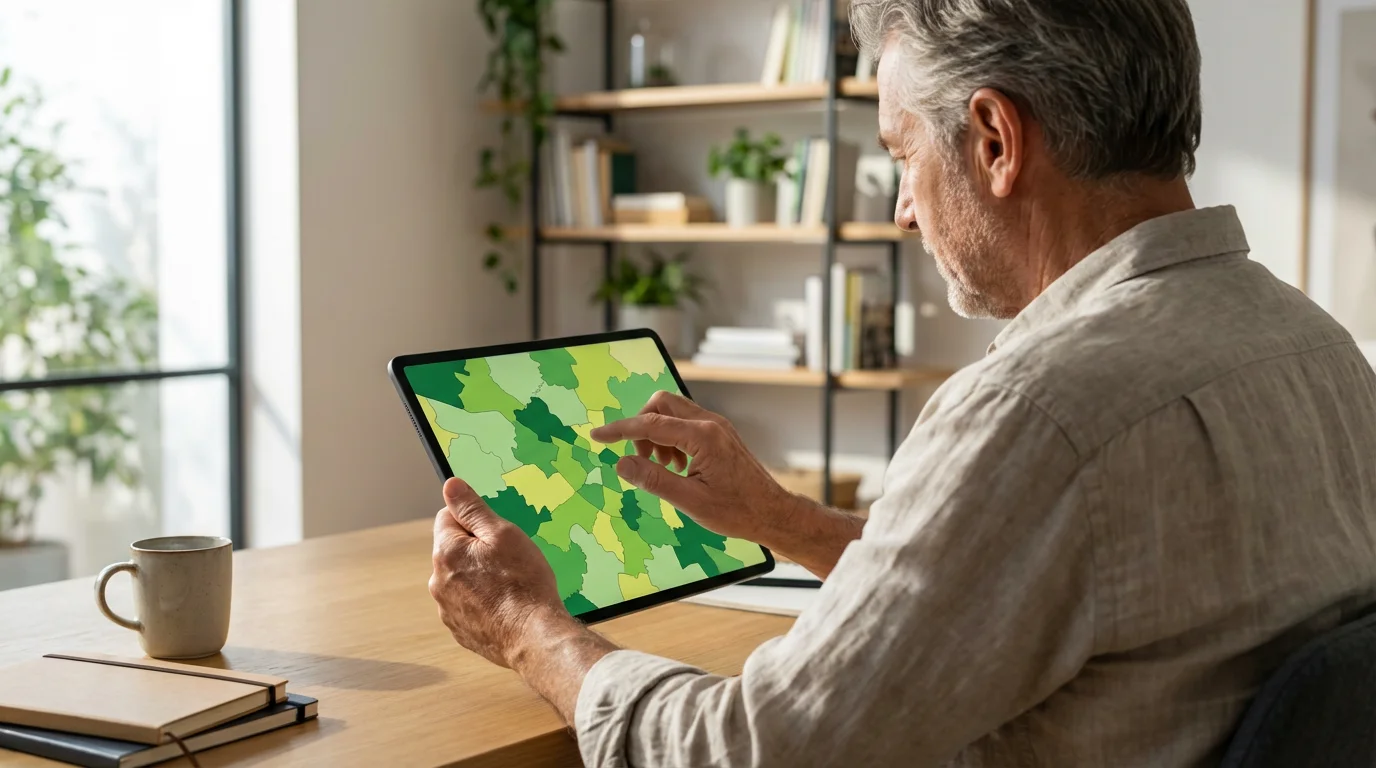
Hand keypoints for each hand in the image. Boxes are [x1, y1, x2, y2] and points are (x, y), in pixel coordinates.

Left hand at [428, 478, 571, 667]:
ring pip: (461, 579)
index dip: (474, 518)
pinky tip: (506, 605)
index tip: (496, 531)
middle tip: (509, 558)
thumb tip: (450, 486)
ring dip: (479, 576)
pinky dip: (483, 602)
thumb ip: (472, 508)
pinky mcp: (460, 630)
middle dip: (477, 549)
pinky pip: (468, 605)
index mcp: (446, 552)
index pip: (447, 517)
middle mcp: (438, 581)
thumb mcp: (503, 534)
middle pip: (454, 550)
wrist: (535, 638)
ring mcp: (447, 610)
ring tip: (510, 585)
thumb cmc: (523, 583)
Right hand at [588, 391, 810, 544]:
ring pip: (673, 411)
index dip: (620, 430)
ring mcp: (717, 426)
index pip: (650, 424)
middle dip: (642, 427)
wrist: (773, 513)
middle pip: (661, 403)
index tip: (597, 437)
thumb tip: (621, 464)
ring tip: (663, 469)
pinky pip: (686, 423)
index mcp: (703, 437)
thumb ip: (654, 479)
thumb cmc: (737, 511)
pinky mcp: (720, 433)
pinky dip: (672, 439)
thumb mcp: (690, 501)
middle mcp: (711, 423)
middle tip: (641, 460)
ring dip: (657, 435)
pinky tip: (678, 467)